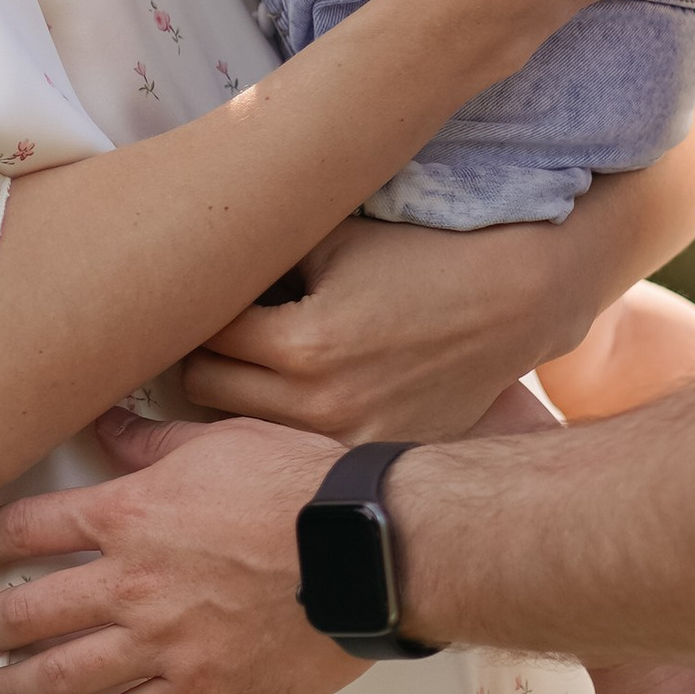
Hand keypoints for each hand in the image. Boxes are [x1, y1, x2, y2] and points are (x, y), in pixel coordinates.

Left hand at [0, 410, 354, 693]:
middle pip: (33, 609)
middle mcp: (128, 582)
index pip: (30, 527)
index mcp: (128, 513)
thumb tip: (106, 424)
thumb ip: (152, 444)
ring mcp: (159, 644)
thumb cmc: (296, 484)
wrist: (360, 550)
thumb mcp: (218, 441)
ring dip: (20, 686)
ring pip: (64, 673)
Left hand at [183, 212, 603, 442]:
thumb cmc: (419, 257)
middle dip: (200, 355)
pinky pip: (295, 448)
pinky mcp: (372, 453)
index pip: (204, 335)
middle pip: (204, 391)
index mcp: (302, 344)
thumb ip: (262, 254)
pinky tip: (294, 393)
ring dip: (233, 396)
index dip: (190, 309)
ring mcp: (346, 440)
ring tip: (242, 361)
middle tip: (204, 329)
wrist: (509, 303)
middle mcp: (318, 404)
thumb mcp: (332, 239)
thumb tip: (198, 260)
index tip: (186, 295)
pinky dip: (283, 424)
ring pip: (242, 429)